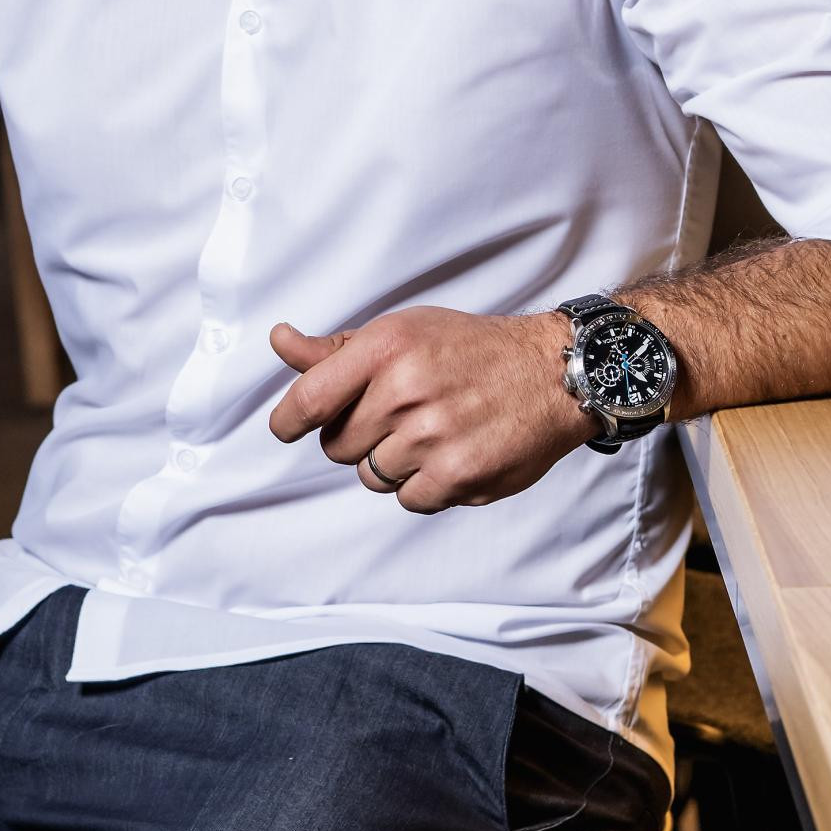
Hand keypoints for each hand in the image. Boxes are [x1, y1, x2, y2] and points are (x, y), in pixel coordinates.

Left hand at [267, 306, 587, 512]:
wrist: (550, 374)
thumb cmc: (469, 350)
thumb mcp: (403, 331)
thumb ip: (337, 348)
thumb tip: (280, 341)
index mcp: (386, 348)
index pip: (310, 398)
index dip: (288, 420)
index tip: (286, 428)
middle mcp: (405, 391)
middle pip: (337, 445)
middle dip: (356, 437)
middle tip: (394, 417)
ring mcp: (433, 437)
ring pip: (372, 475)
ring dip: (392, 462)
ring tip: (429, 433)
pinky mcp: (459, 475)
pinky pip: (409, 499)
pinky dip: (422, 485)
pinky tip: (448, 455)